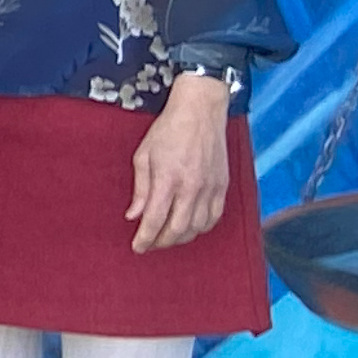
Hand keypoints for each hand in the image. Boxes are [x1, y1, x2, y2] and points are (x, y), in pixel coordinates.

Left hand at [128, 74, 235, 252]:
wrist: (201, 110)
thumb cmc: (168, 130)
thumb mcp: (143, 155)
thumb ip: (140, 189)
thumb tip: (134, 216)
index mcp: (168, 179)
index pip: (155, 220)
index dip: (145, 239)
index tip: (137, 248)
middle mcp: (192, 187)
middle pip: (178, 230)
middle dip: (162, 242)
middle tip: (150, 244)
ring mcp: (210, 187)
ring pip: (198, 228)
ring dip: (181, 238)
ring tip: (167, 236)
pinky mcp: (223, 185)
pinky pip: (215, 217)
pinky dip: (202, 228)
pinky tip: (190, 227)